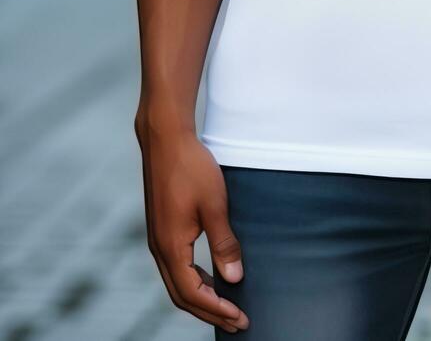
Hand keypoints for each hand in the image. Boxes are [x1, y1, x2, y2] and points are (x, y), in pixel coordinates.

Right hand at [135, 114, 248, 332]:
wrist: (166, 141)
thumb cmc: (191, 168)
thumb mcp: (215, 206)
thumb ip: (224, 244)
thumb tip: (234, 279)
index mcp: (170, 247)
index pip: (193, 294)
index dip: (217, 310)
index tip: (240, 319)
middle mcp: (159, 249)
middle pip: (182, 296)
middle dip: (210, 312)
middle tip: (237, 324)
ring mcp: (158, 240)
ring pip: (177, 283)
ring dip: (202, 299)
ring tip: (227, 308)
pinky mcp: (162, 231)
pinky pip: (176, 268)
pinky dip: (194, 282)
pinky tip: (212, 280)